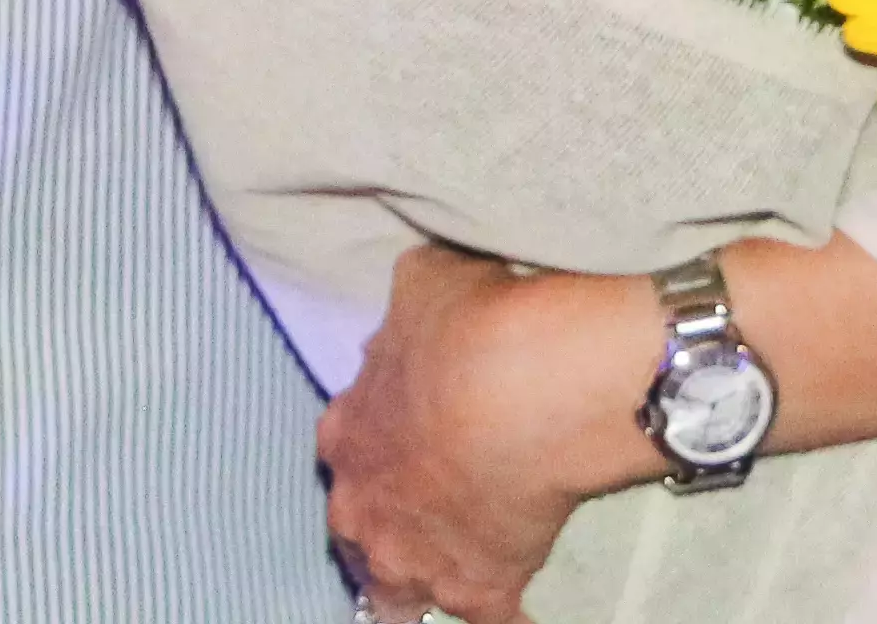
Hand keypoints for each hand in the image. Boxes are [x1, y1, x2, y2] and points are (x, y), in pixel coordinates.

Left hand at [318, 245, 650, 623]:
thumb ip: (408, 319)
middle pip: (360, 532)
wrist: (531, 388)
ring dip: (427, 580)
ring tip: (463, 566)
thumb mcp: (423, 286)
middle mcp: (364, 511)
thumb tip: (417, 320)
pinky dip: (507, 614)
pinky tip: (523, 607)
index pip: (345, 449)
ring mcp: (417, 561)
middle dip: (391, 521)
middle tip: (438, 500)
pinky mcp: (479, 593)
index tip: (413, 431)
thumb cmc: (470, 326)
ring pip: (401, 599)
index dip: (379, 441)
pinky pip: (492, 621)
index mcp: (345, 435)